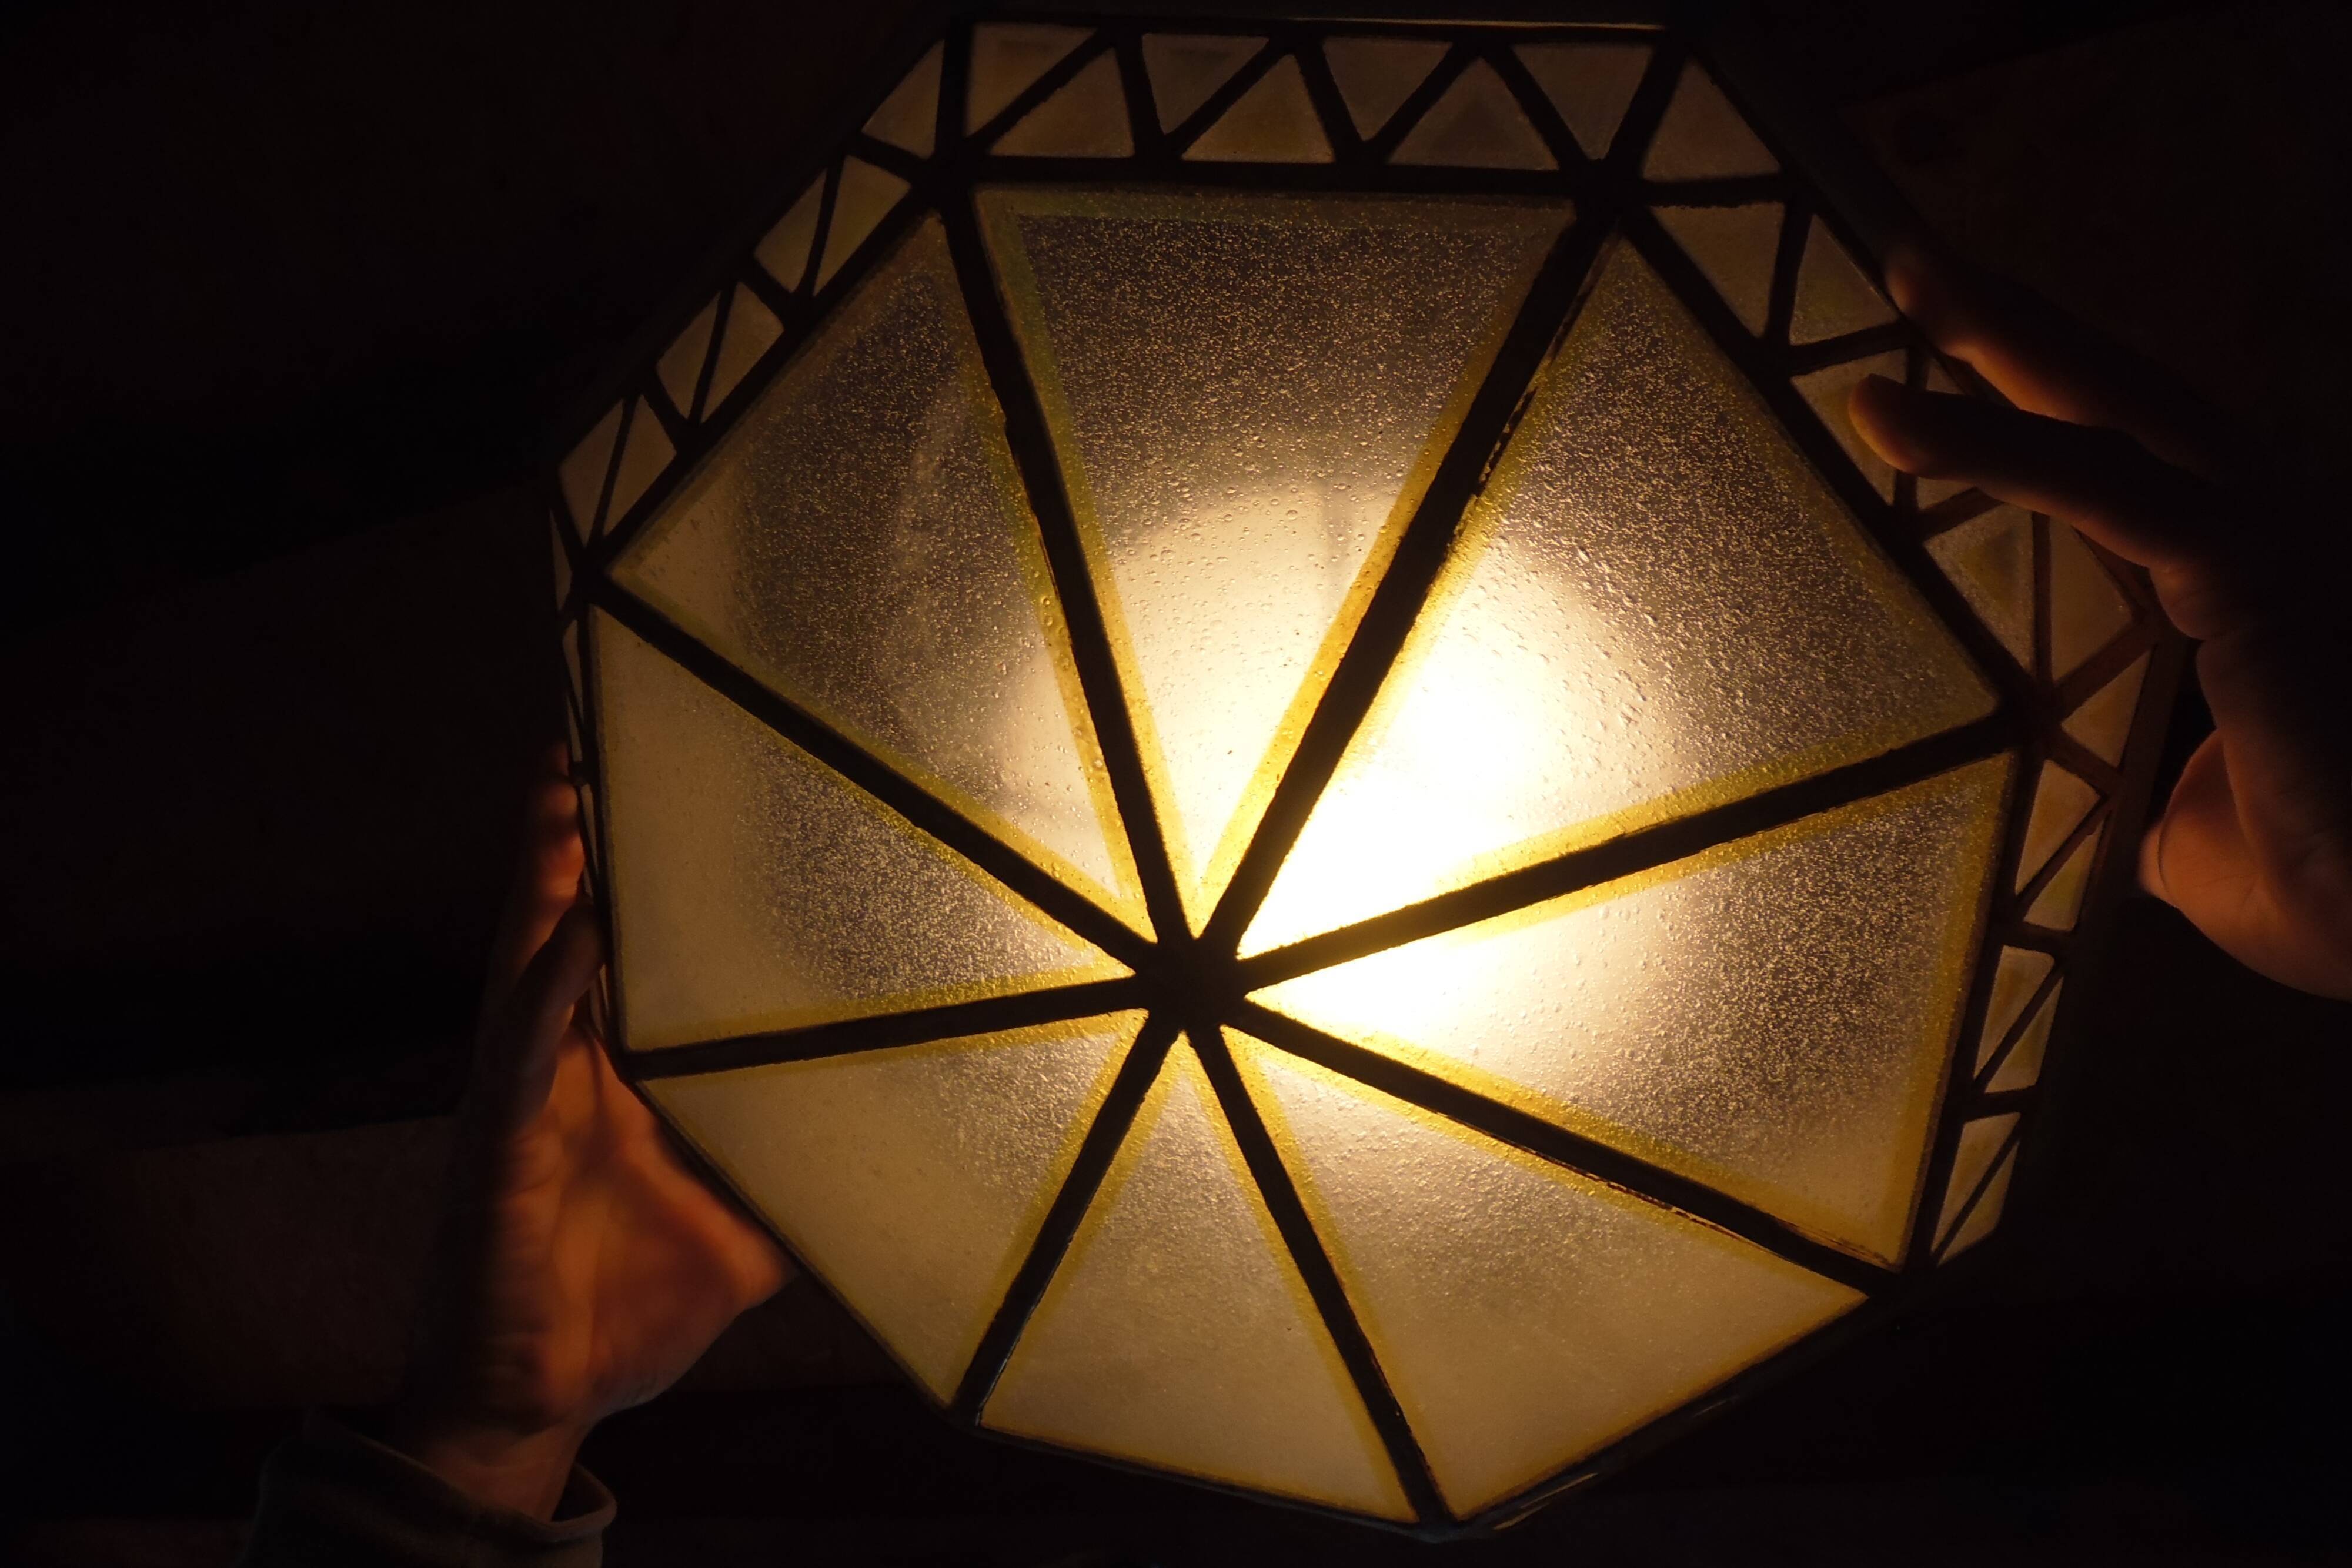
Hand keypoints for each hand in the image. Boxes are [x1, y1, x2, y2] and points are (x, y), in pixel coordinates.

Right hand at [385, 750, 788, 1515]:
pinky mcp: (498, 1152)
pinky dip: (545, 994)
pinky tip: (567, 939)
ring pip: (528, 965)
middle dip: (577, 835)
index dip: (636, 870)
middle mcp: (562, 1068)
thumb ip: (809, 1175)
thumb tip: (908, 1142)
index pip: (625, 948)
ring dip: (546, 880)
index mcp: (616, 1075)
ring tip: (566, 790)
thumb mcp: (750, 1231)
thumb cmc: (633, 1305)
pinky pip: (519, 1058)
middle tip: (598, 734)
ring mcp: (522, 1101)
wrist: (544, 1400)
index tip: (669, 782)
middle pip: (565, 925)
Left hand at [1849, 244, 2351, 998]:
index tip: (1941, 359)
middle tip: (1913, 257)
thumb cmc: (2328, 893)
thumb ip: (2118, 785)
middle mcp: (2276, 535)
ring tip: (1905, 272)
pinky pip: (2109, 490)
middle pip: (2129, 402)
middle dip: (2021, 328)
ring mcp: (2282, 542)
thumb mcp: (2183, 831)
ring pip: (2121, 414)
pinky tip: (1895, 415)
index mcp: (2249, 585)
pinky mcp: (2262, 573)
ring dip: (2006, 341)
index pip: (2123, 469)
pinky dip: (1997, 446)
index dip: (2037, 405)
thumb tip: (2060, 802)